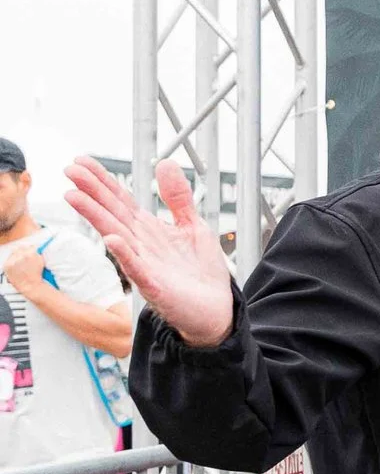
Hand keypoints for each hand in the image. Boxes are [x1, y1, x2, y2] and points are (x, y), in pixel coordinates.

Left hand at [2, 244, 45, 297]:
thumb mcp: (41, 261)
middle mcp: (21, 255)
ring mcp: (13, 260)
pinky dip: (11, 262)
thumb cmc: (36, 276)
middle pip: (19, 248)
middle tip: (24, 259)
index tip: (29, 253)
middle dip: (22, 252)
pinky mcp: (7, 265)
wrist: (30, 286)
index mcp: (31, 253)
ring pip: (13, 253)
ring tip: (20, 264)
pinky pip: (8, 260)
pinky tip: (16, 267)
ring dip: (16, 257)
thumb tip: (33, 248)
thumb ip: (37, 253)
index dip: (29, 250)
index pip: (28, 246)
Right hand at [62, 157, 234, 347]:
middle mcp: (141, 245)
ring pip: (117, 237)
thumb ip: (178, 197)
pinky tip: (112, 239)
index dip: (102, 181)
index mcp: (148, 231)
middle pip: (112, 214)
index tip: (81, 162)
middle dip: (91, 192)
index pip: (120, 201)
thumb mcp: (193, 226)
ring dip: (96, 217)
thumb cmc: (201, 273)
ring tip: (75, 196)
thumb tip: (165, 163)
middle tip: (70, 171)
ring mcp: (145, 266)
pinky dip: (125, 254)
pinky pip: (137, 269)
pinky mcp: (156, 286)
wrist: (216, 310)